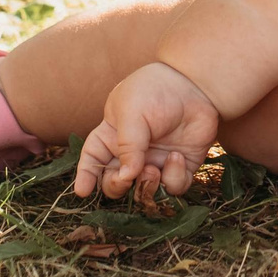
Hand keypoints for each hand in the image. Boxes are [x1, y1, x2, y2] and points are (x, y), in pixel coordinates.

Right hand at [74, 62, 221, 199]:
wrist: (194, 84)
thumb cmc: (155, 90)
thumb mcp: (131, 112)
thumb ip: (127, 146)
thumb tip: (126, 176)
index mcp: (111, 136)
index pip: (92, 160)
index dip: (85, 176)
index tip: (82, 191)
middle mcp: (131, 153)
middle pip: (114, 183)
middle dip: (116, 187)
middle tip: (125, 180)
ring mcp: (155, 161)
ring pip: (143, 192)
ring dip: (146, 188)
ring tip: (152, 170)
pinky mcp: (179, 166)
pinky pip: (173, 187)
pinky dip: (173, 178)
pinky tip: (177, 157)